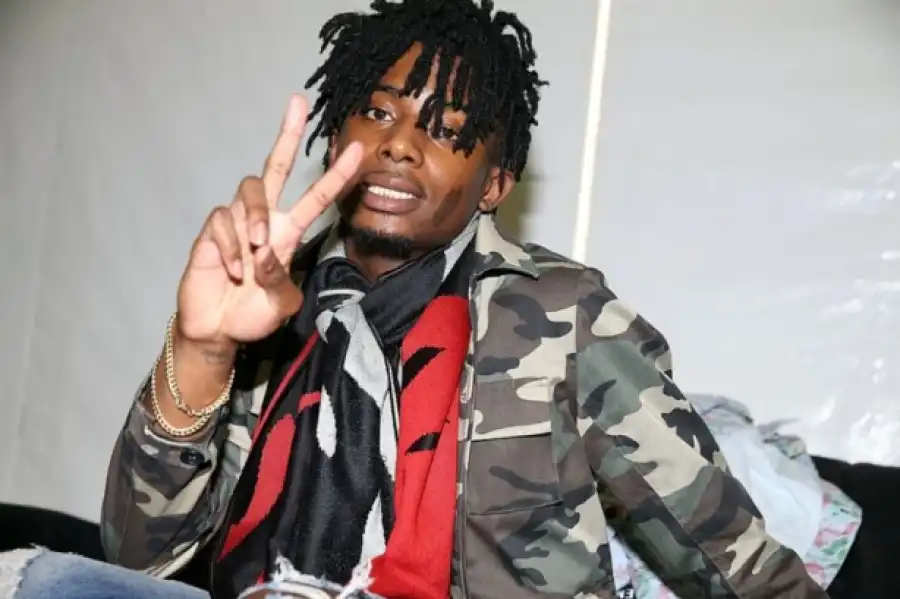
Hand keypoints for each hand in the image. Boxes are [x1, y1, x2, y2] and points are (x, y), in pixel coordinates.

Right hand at [175, 94, 361, 354]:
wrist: (216, 330)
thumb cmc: (252, 315)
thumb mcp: (281, 306)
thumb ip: (282, 284)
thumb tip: (268, 255)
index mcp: (288, 234)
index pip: (317, 197)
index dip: (337, 176)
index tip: (357, 149)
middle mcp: (264, 220)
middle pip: (275, 166)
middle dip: (287, 134)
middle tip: (299, 102)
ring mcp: (235, 222)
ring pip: (250, 191)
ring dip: (255, 220)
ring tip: (255, 255)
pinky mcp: (210, 232)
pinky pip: (222, 221)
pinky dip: (231, 248)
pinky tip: (233, 271)